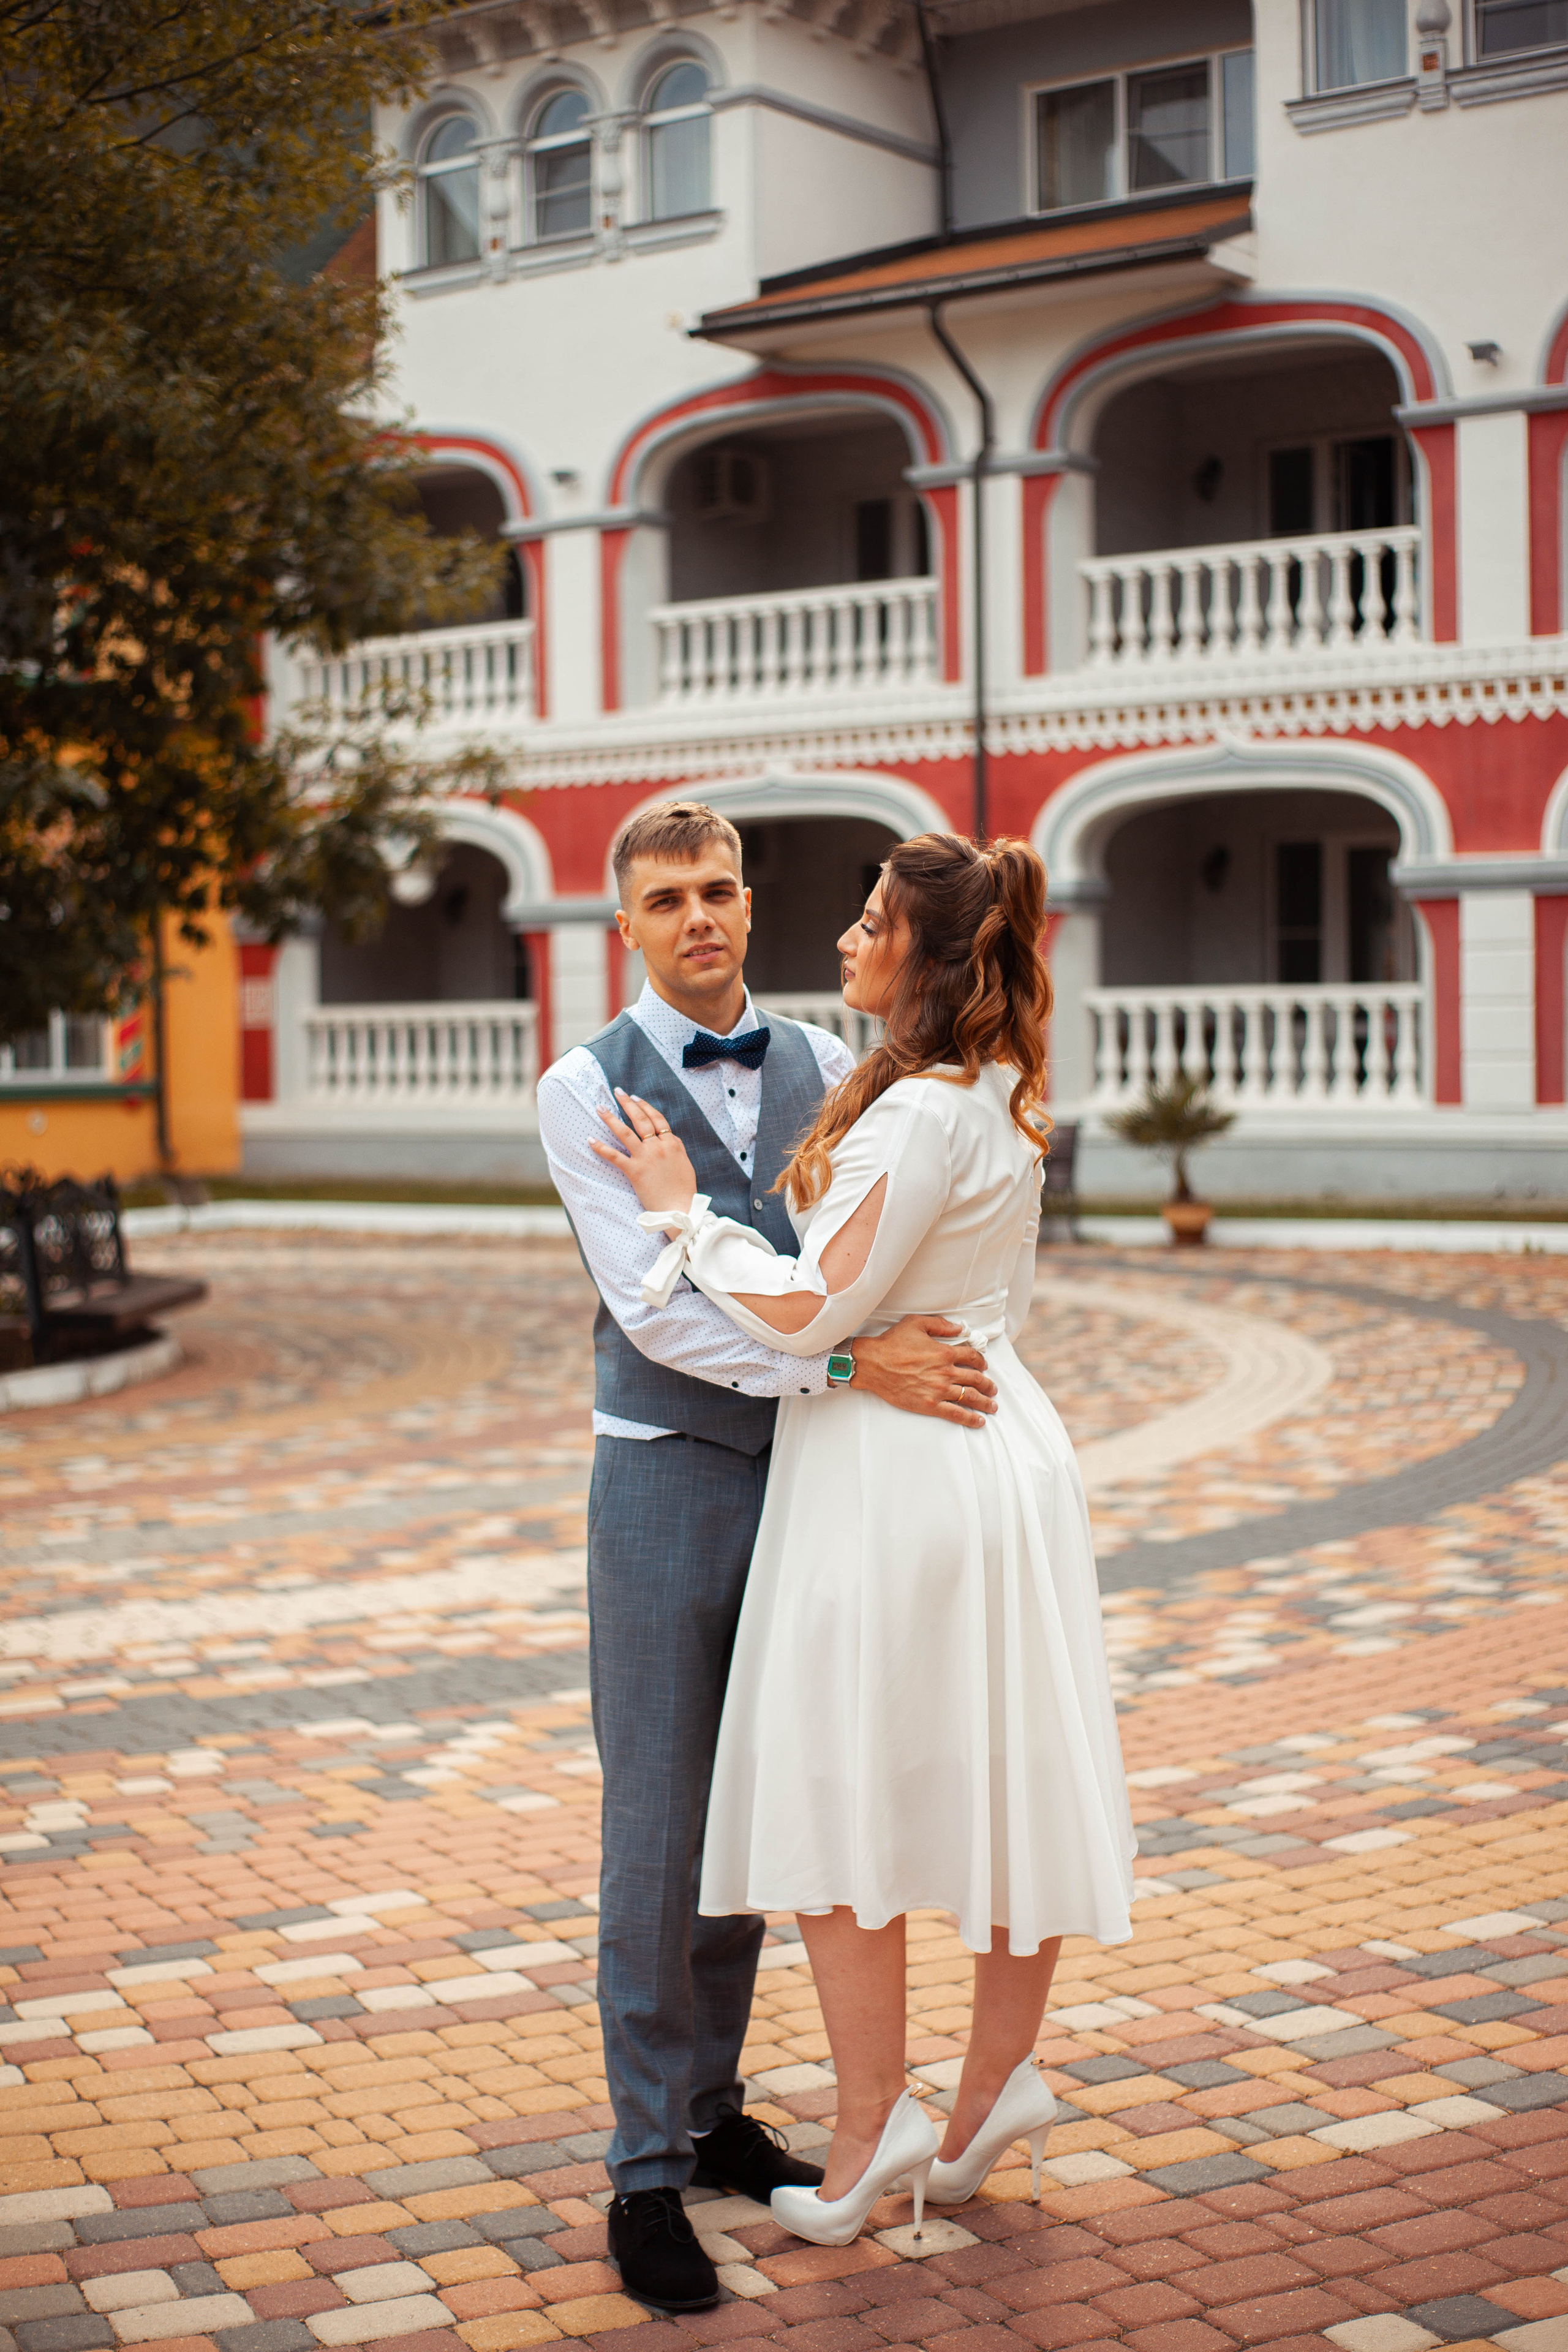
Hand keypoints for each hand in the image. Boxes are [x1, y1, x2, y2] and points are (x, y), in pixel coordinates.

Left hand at [590, 1091, 698, 1215]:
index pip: (657, 1119)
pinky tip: (590, 1139)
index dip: (645, 1107)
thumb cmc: (684, 1190)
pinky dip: (601, 1147)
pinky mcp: (634, 1171)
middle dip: (628, 1103)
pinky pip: (614, 1156)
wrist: (680, 1208)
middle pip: (641, 1119)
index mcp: (672, 1144)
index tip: (635, 1098)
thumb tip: (668, 1138)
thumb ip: (675, 1148)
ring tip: (600, 1108)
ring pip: (625, 1132)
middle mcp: (659, 1146)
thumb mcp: (684, 1163)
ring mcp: (646, 1157)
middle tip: (617, 1092)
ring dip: (611, 1118)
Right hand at [850, 1315, 996, 1428]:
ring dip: (985, 1402)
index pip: (972, 1357)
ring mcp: (939, 1390)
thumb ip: (940, 1325)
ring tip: (992, 1405)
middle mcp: (945, 1372)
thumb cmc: (892, 1343)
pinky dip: (970, 1418)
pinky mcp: (929, 1405)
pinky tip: (979, 1421)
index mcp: (945, 1352)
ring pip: (970, 1397)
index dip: (982, 1361)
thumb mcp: (916, 1324)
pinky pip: (955, 1413)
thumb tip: (959, 1328)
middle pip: (976, 1379)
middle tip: (992, 1389)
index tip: (984, 1366)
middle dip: (988, 1385)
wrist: (873, 1364)